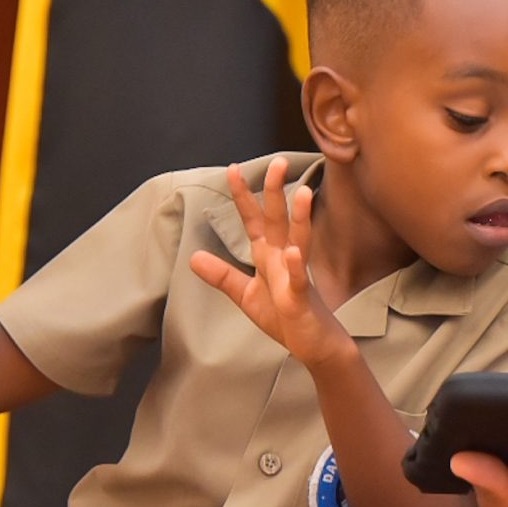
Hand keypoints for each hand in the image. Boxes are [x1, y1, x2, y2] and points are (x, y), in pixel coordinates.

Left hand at [190, 157, 352, 368]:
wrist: (315, 344)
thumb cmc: (285, 317)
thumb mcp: (247, 295)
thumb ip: (222, 275)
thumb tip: (193, 257)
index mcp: (268, 256)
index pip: (253, 220)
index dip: (243, 196)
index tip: (232, 169)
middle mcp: (283, 259)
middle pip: (277, 220)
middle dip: (276, 191)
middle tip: (278, 162)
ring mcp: (295, 276)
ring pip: (298, 241)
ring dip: (300, 218)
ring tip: (302, 193)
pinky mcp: (302, 299)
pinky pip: (300, 280)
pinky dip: (296, 266)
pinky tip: (293, 253)